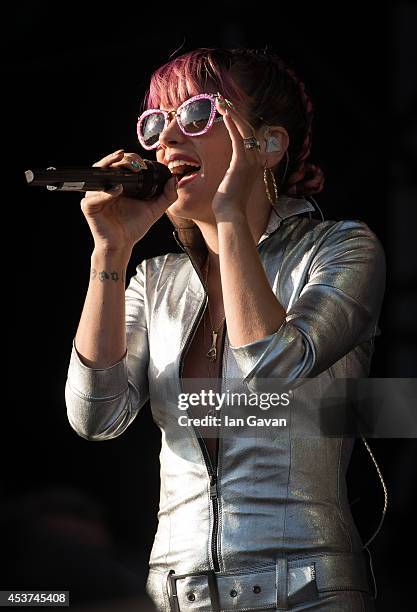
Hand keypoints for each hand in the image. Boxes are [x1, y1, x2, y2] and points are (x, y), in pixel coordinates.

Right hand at [81, 149, 176, 252]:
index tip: (142, 162)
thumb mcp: (155, 209)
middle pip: (108, 165)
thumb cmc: (134, 227)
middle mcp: (106, 187)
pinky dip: (105, 192)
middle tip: (134, 162)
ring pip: (98, 175)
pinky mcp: (89, 207)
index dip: (130, 159)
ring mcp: (96, 196)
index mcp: (119, 184)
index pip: (121, 164)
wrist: (123, 245)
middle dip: (121, 159)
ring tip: (125, 168)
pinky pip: (93, 197)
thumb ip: (167, 196)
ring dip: (110, 167)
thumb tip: (174, 180)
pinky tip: (117, 190)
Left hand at [211, 97, 263, 220]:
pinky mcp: (242, 162)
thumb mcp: (231, 184)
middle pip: (248, 129)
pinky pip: (238, 138)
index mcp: (255, 164)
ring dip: (232, 114)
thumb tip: (225, 171)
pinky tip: (225, 113)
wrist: (231, 214)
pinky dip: (232, 124)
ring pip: (244, 130)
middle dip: (236, 113)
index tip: (229, 111)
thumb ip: (231, 173)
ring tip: (221, 102)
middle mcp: (256, 160)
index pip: (249, 137)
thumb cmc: (228, 203)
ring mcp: (251, 161)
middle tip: (223, 101)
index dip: (240, 122)